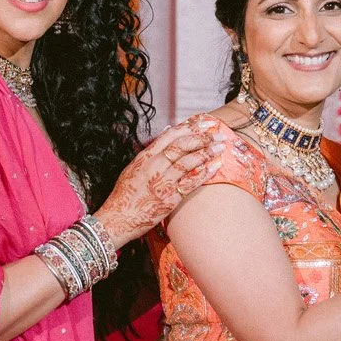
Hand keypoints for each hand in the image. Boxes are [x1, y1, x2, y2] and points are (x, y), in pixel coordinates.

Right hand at [95, 119, 225, 248]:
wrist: (118, 218)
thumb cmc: (125, 195)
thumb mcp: (134, 168)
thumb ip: (151, 152)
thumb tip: (166, 133)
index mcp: (145, 157)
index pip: (170, 135)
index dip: (189, 127)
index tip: (204, 122)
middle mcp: (154, 166)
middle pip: (182, 145)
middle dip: (203, 137)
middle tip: (218, 132)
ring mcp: (163, 181)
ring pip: (189, 161)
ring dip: (207, 151)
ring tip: (221, 146)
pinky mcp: (170, 198)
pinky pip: (191, 182)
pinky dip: (205, 172)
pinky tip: (216, 165)